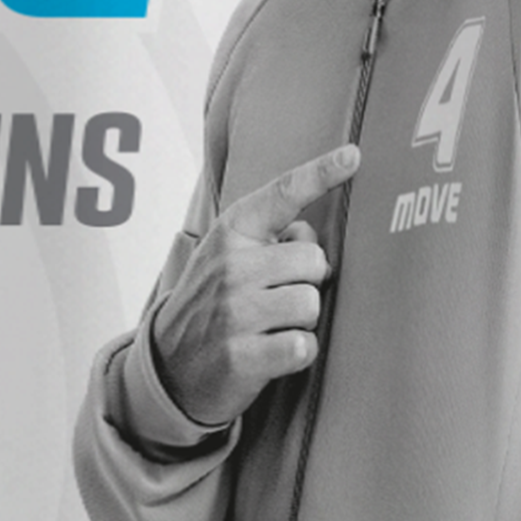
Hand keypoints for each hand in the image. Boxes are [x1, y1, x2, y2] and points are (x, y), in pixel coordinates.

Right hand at [147, 144, 360, 428]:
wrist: (168, 366)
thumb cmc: (211, 304)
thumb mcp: (227, 257)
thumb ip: (267, 237)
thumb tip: (309, 233)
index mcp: (231, 234)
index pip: (282, 195)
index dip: (321, 172)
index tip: (353, 155)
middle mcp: (230, 267)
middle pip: (314, 260)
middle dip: (307, 281)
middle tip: (278, 296)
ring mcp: (234, 313)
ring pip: (312, 304)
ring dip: (303, 320)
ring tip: (273, 324)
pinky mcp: (242, 357)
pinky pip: (303, 347)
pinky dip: (297, 353)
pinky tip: (273, 352)